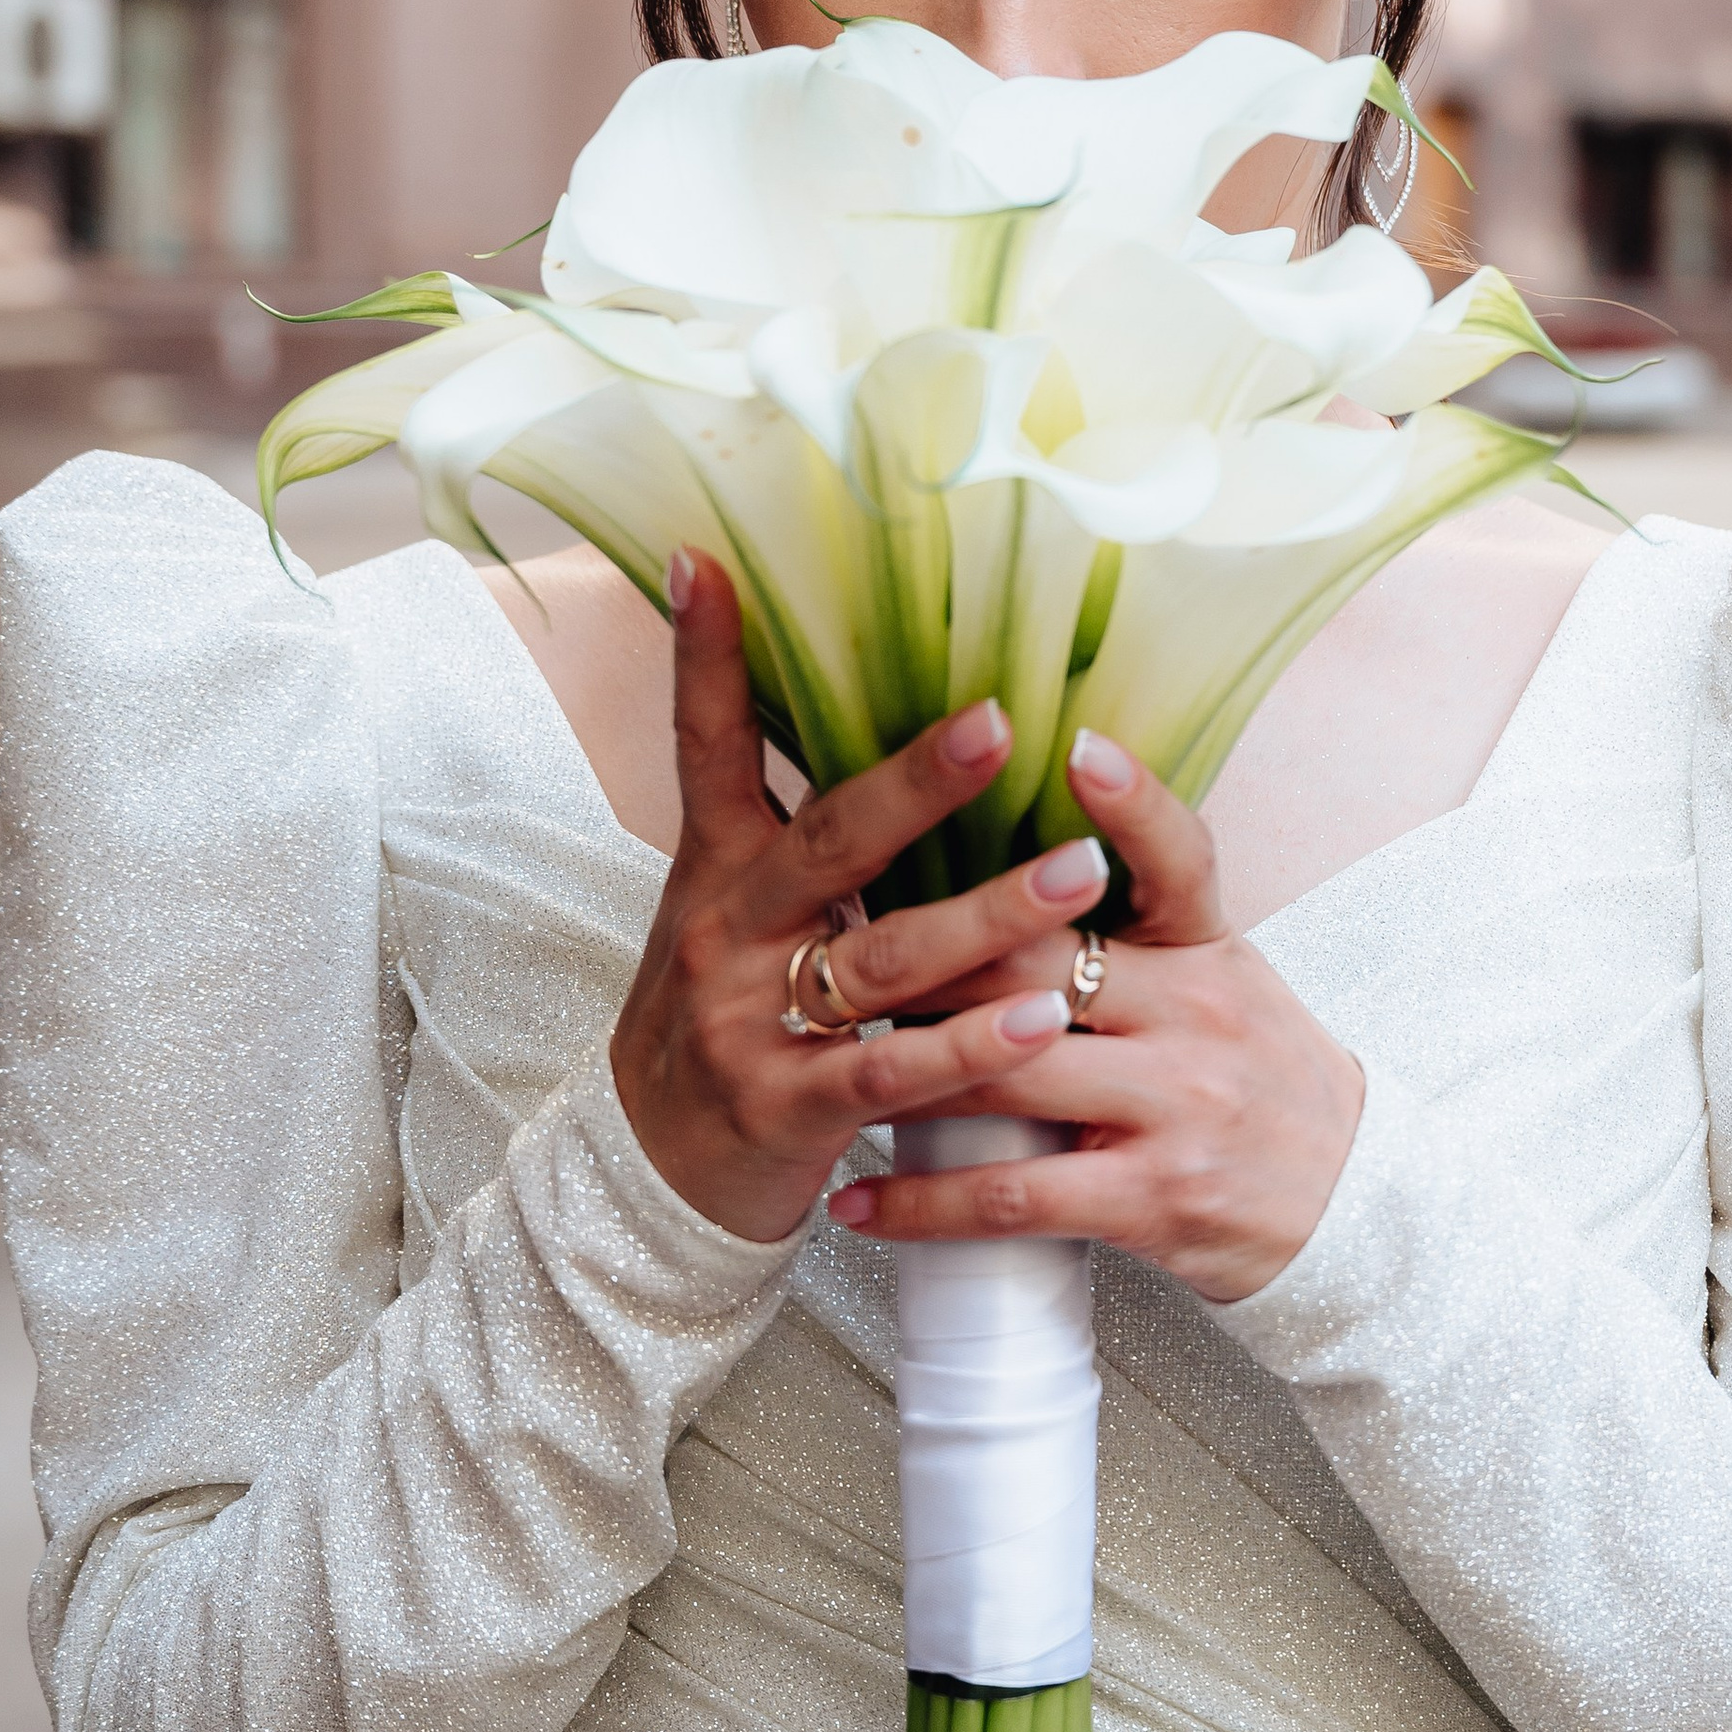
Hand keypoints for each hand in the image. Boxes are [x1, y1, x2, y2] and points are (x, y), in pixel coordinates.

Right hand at [610, 553, 1109, 1242]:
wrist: (649, 1172)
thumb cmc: (727, 1024)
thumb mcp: (734, 920)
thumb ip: (801, 847)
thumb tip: (893, 750)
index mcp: (718, 871)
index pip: (705, 745)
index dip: (705, 656)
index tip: (704, 560)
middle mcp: (729, 931)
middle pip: (827, 840)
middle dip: (916, 782)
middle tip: (999, 722)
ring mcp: (750, 1021)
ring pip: (883, 958)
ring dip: (991, 913)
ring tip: (1082, 871)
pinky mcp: (783, 1107)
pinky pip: (888, 1070)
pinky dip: (968, 1046)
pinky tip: (1039, 1022)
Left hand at [824, 731, 1365, 1305]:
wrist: (1353, 1204)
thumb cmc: (1256, 1080)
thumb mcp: (1222, 979)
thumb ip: (1133, 929)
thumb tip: (1005, 871)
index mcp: (1208, 950)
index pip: (1178, 859)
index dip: (1131, 802)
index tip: (1075, 745)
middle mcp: (1196, 1015)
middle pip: (1037, 962)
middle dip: (923, 954)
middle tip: (825, 943)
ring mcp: (1176, 1107)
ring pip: (1008, 1072)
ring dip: (897, 1070)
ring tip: (814, 1062)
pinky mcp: (1153, 1198)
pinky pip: (1013, 1196)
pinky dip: (923, 1202)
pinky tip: (855, 1203)